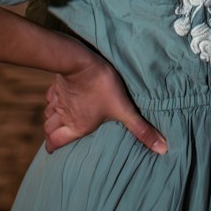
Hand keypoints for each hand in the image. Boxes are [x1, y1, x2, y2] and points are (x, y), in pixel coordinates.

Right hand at [43, 51, 167, 155]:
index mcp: (78, 126)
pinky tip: (58, 96)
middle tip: (54, 136)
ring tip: (56, 119)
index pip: (56, 141)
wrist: (81, 60)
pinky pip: (50, 95)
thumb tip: (162, 149)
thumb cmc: (102, 86)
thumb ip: (141, 129)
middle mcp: (64, 115)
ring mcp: (59, 99)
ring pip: (48, 113)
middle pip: (49, 129)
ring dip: (51, 117)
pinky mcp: (57, 83)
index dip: (53, 147)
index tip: (51, 149)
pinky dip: (52, 99)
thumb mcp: (124, 109)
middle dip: (50, 134)